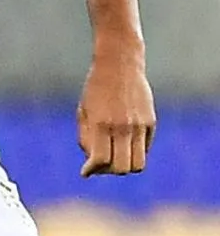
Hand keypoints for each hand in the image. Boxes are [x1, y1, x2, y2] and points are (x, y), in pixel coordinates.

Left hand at [76, 47, 154, 175]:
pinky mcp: (151, 122)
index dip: (92, 170)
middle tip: (100, 162)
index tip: (85, 170)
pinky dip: (133, 153)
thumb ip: (87, 139)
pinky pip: (145, 149)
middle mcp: (123, 127)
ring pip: (138, 164)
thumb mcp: (83, 112)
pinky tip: (122, 142)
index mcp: (102, 124)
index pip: (101, 160)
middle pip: (122, 168)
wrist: (120, 64)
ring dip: (125, 166)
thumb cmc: (95, 89)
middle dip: (109, 171)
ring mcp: (140, 126)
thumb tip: (91, 167)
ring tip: (113, 155)